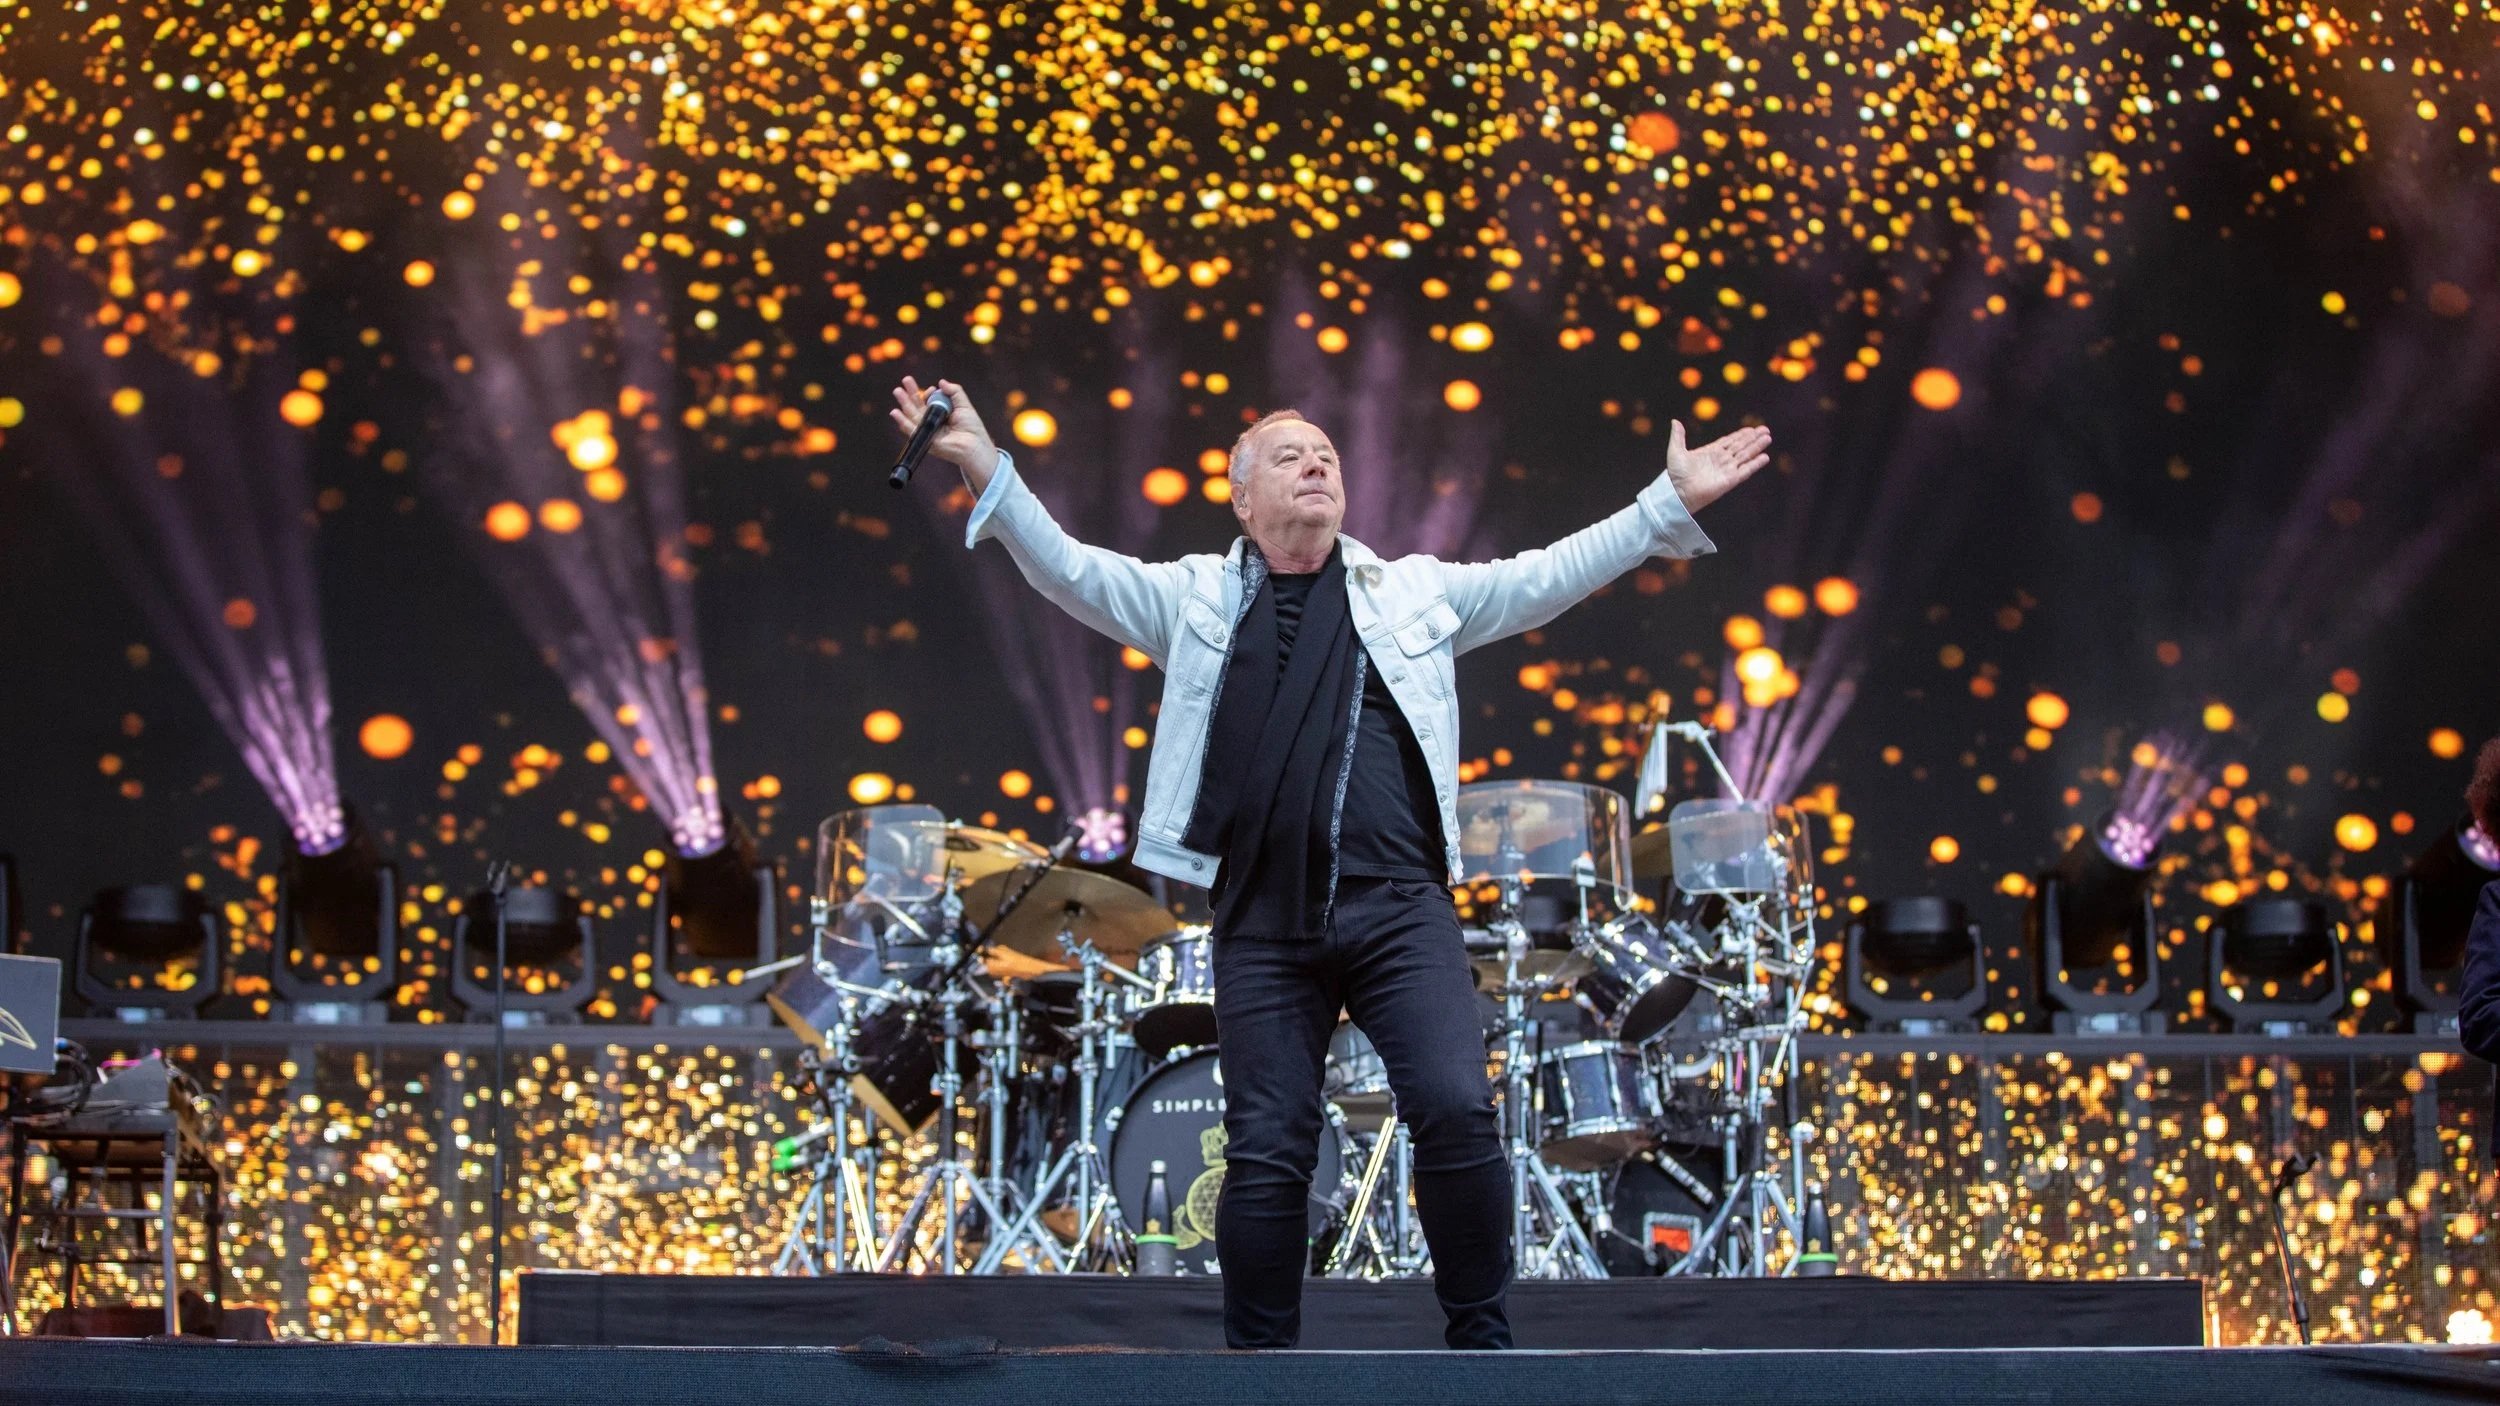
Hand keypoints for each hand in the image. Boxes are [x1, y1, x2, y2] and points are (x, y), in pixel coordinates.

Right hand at [887, 375, 1000, 490]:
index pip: (929, 400)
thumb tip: (941, 382)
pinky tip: (895, 412)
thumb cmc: (972, 427)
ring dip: (904, 403)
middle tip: (906, 380)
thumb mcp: (964, 404)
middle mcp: (932, 420)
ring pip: (912, 414)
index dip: (928, 393)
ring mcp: (927, 430)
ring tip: (897, 391)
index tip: (933, 388)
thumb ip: (954, 391)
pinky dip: (902, 421)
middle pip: (917, 405)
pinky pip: (911, 430)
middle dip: (911, 393)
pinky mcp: (924, 439)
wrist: (973, 444)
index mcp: (940, 412)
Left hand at [1663, 419, 1771, 512]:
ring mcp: (1726, 470)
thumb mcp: (1676, 451)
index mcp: (1710, 452)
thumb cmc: (1675, 474)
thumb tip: (1675, 421)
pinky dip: (1755, 464)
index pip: (1729, 441)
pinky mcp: (1730, 480)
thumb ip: (1678, 436)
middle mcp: (1721, 460)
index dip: (1741, 435)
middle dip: (1753, 438)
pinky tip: (1765, 457)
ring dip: (1757, 447)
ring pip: (1745, 456)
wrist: (1677, 492)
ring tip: (1768, 438)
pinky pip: (1746, 471)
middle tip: (1765, 429)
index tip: (1751, 429)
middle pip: (1741, 447)